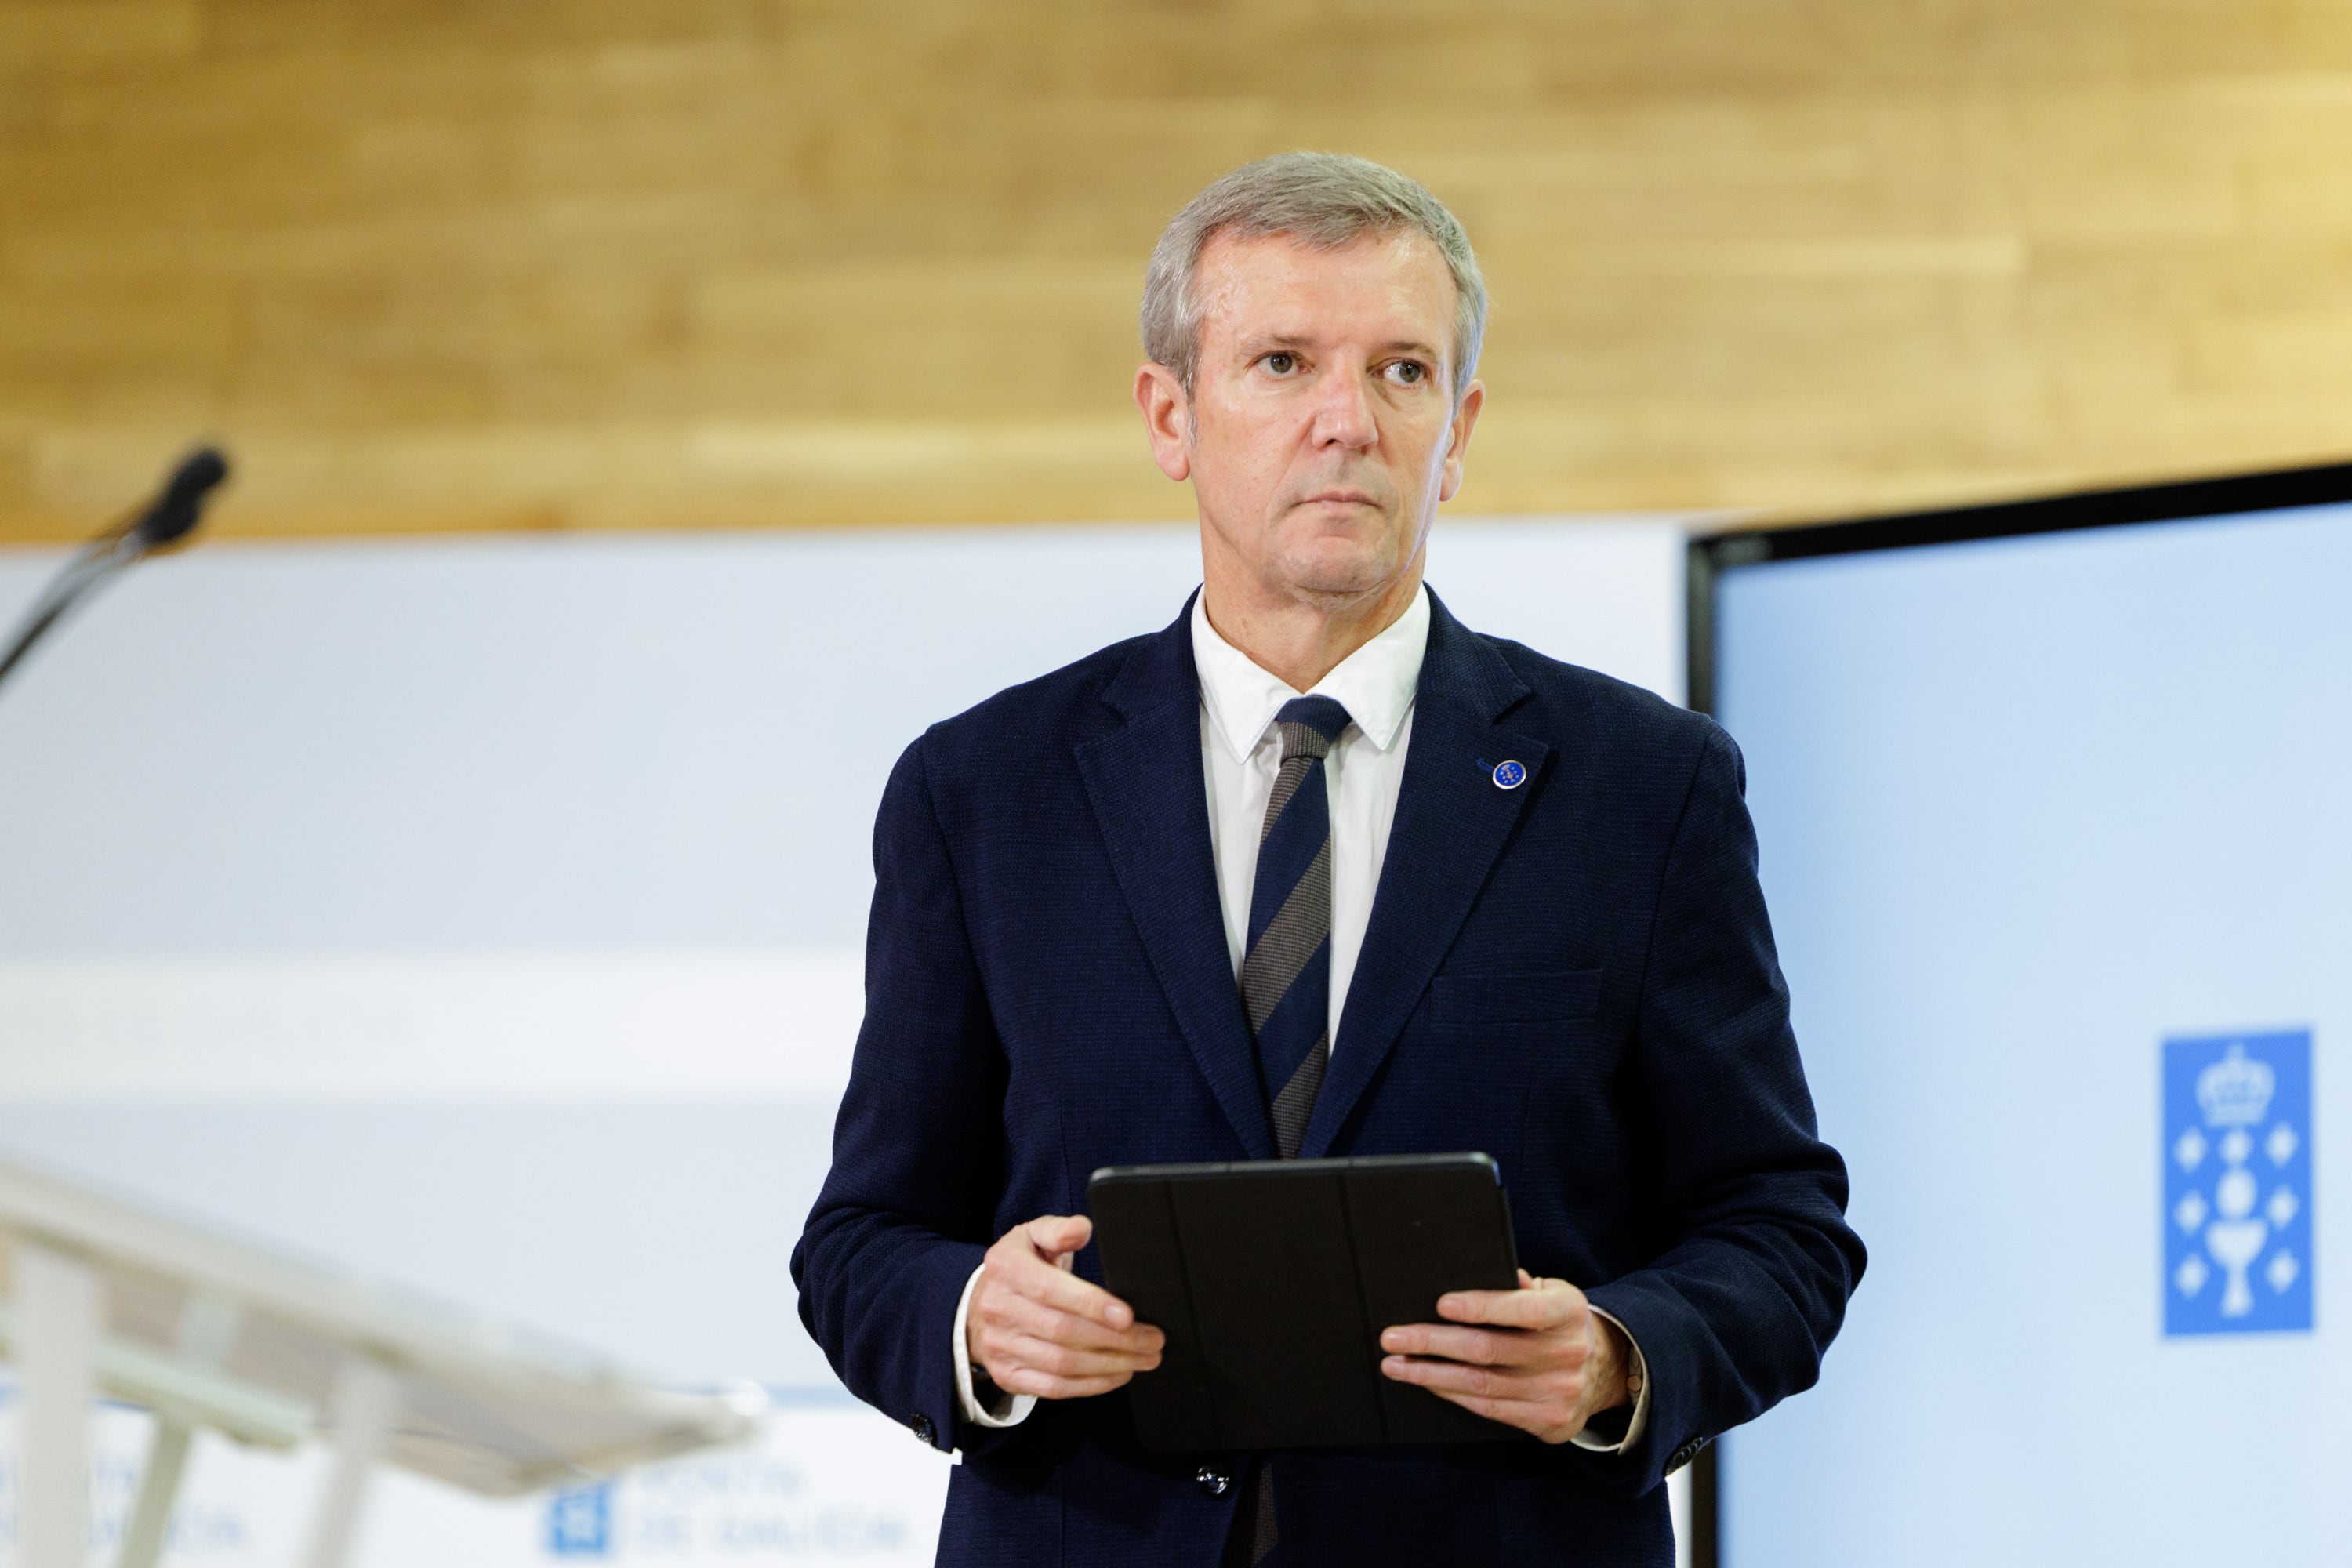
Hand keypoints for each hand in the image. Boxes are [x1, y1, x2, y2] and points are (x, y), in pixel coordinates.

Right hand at [967, 1214, 1164, 1399]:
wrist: (979, 1305)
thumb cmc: (1020, 1268)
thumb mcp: (1033, 1236)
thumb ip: (1058, 1229)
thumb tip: (1081, 1229)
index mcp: (1006, 1267)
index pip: (1050, 1290)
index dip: (1091, 1304)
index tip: (1127, 1315)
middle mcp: (998, 1308)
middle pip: (1063, 1331)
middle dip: (1116, 1339)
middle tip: (1153, 1340)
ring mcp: (1000, 1346)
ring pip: (1062, 1364)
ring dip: (1110, 1365)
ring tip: (1145, 1357)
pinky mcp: (1008, 1375)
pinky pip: (1054, 1387)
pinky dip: (1091, 1385)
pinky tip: (1118, 1374)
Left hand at [1378, 1269, 1630, 1443]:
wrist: (1604, 1369)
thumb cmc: (1560, 1322)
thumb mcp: (1554, 1293)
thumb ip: (1521, 1287)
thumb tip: (1481, 1273)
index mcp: (1568, 1312)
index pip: (1521, 1309)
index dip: (1481, 1307)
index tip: (1441, 1304)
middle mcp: (1566, 1353)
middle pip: (1489, 1350)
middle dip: (1433, 1343)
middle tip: (1393, 1338)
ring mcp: (1558, 1391)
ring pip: (1481, 1384)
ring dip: (1430, 1374)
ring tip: (1395, 1365)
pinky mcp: (1549, 1421)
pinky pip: (1489, 1409)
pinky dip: (1452, 1394)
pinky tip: (1426, 1382)